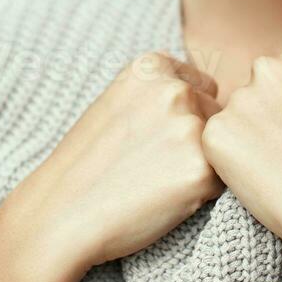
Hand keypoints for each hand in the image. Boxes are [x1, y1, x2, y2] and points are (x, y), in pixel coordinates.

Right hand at [0, 51, 224, 281]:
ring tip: (157, 181)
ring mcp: (189, 127)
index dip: (186, 118)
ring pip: (221, 148)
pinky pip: (223, 181)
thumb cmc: (87, 164)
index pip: (204, 87)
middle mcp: (175, 88)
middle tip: (153, 165)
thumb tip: (213, 92)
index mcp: (152, 66)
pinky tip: (164, 199)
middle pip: (217, 115)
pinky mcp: (200, 169)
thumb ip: (161, 88)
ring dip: (202, 164)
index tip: (154, 138)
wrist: (59, 215)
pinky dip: (202, 194)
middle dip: (197, 139)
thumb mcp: (118, 100)